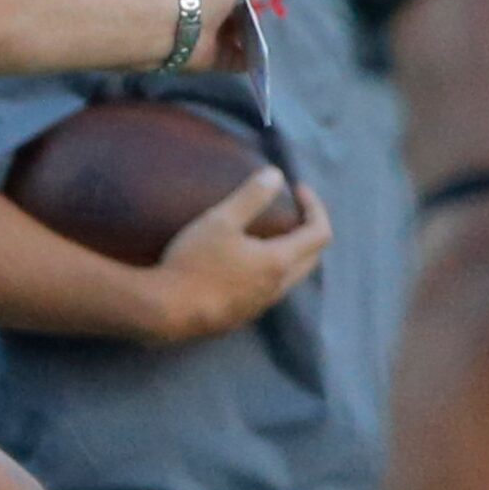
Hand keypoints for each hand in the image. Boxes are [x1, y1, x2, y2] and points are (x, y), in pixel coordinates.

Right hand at [147, 171, 332, 341]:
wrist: (169, 310)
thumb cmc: (195, 262)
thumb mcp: (220, 221)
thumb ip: (251, 197)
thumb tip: (275, 175)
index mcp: (279, 261)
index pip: (320, 233)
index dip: (315, 207)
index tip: (297, 189)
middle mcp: (279, 286)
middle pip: (312, 257)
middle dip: (308, 230)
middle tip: (290, 210)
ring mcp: (262, 304)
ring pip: (292, 276)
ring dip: (290, 252)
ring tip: (267, 235)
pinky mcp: (244, 314)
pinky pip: (270, 289)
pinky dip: (270, 269)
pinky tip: (243, 263)